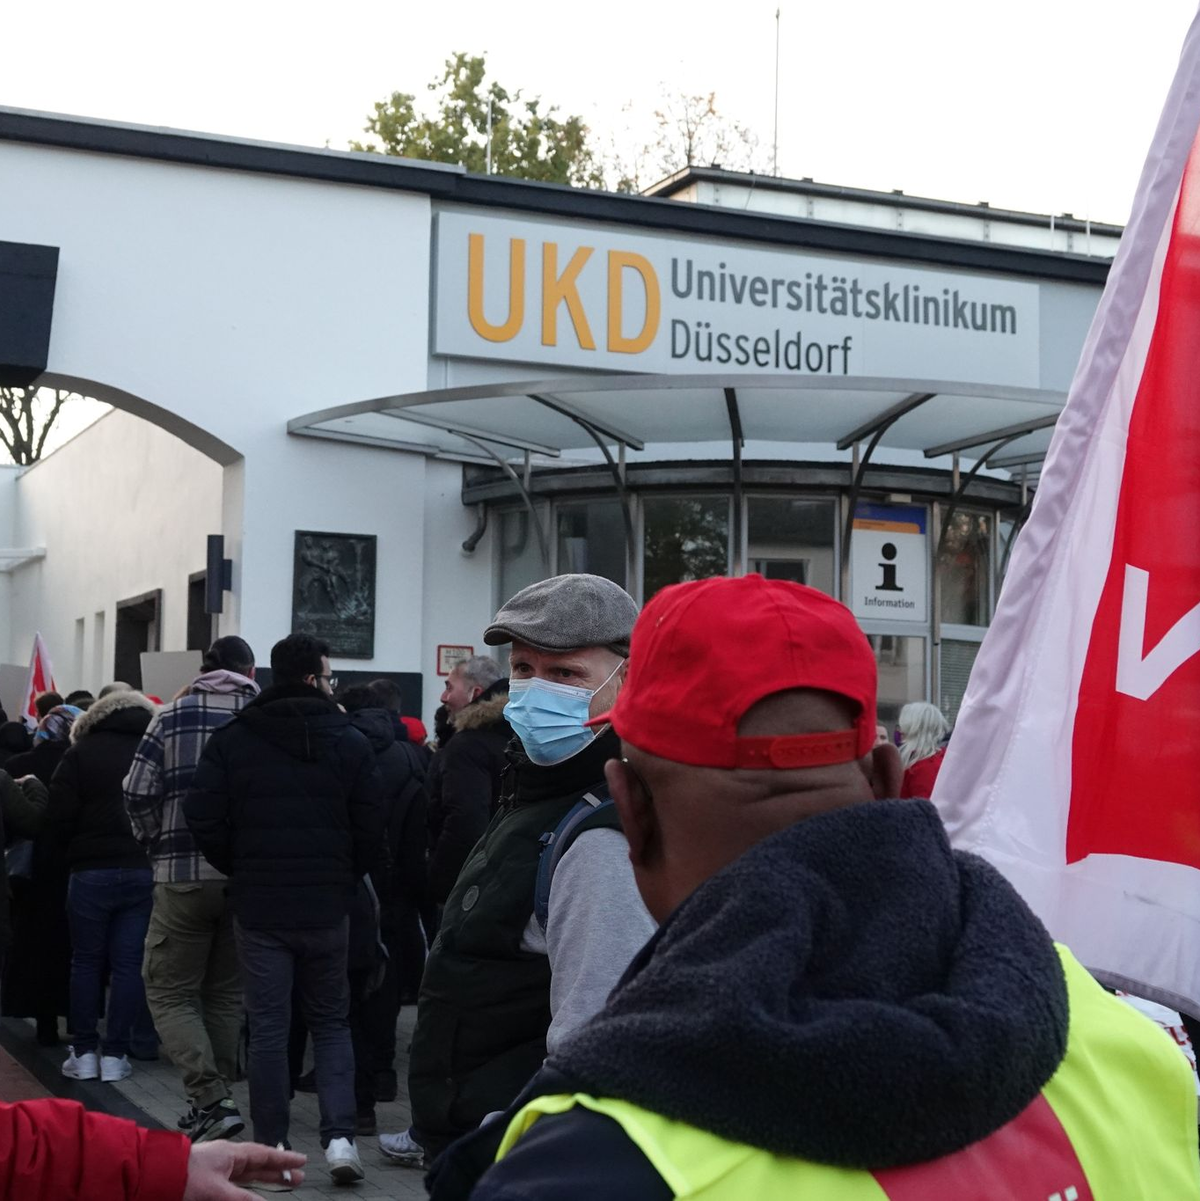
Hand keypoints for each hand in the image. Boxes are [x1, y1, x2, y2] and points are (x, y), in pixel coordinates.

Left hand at [182, 1141, 305, 1199]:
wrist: (153, 1177)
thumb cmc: (186, 1178)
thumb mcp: (217, 1191)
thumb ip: (242, 1199)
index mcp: (231, 1154)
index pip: (263, 1155)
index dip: (283, 1159)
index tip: (302, 1161)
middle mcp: (226, 1160)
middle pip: (258, 1165)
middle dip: (277, 1172)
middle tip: (298, 1179)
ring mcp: (216, 1171)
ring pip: (247, 1175)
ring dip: (264, 1181)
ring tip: (282, 1185)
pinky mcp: (207, 1183)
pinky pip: (234, 1184)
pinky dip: (246, 1189)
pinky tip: (252, 1194)